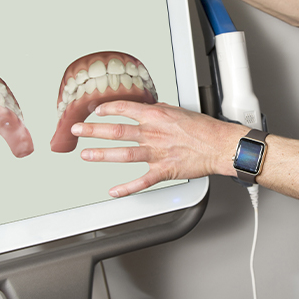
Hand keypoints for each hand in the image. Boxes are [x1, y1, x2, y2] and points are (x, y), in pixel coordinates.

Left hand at [70, 101, 246, 196]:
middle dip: (93, 130)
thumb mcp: (180, 111)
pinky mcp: (163, 171)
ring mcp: (156, 153)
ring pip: (123, 154)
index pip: (125, 108)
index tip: (96, 111)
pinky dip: (126, 188)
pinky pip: (141, 181)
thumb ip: (161, 110)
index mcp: (156, 116)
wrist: (220, 145)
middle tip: (77, 130)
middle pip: (117, 131)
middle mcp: (153, 134)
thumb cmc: (205, 129)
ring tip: (86, 155)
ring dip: (101, 155)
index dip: (107, 109)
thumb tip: (149, 107)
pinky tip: (113, 191)